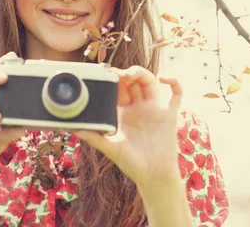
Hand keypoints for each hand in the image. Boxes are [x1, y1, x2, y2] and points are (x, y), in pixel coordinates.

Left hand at [74, 66, 182, 186]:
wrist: (153, 177)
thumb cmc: (131, 164)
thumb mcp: (110, 148)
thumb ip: (93, 137)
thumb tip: (73, 128)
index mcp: (124, 113)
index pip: (119, 89)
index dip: (114, 79)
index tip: (106, 73)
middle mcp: (139, 108)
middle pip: (134, 82)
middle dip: (126, 73)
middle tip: (118, 73)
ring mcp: (155, 110)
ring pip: (151, 83)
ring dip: (143, 73)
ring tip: (132, 73)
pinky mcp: (170, 115)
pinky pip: (176, 94)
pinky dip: (174, 82)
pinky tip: (163, 78)